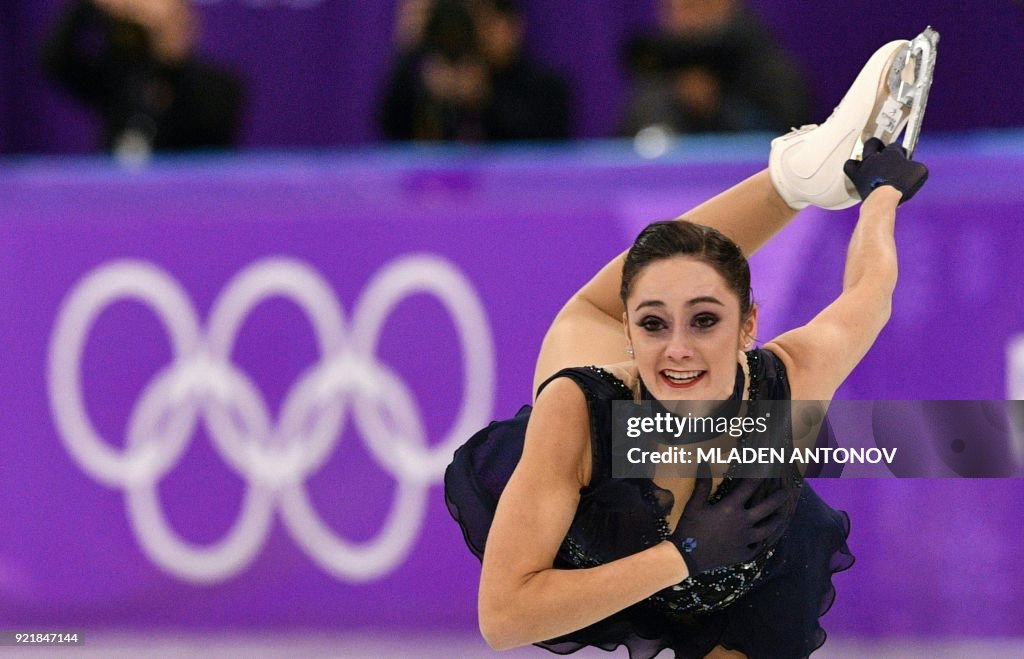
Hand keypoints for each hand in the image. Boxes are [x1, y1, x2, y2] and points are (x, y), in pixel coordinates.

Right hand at [669, 477, 788, 576]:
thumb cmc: (690, 527)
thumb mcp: (694, 504)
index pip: (749, 488)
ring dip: (777, 521)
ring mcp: (745, 540)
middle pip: (767, 509)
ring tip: (783, 514)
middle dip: (778, 498)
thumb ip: (702, 485)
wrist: (687, 556)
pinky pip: (756, 548)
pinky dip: (760, 543)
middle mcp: (743, 523)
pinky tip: (762, 540)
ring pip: (768, 529)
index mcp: (732, 508)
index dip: (759, 477)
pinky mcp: (742, 554)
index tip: (768, 469)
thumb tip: (704, 463)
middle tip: (786, 491)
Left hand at [844, 137, 928, 203]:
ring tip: (867, 162)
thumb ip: (916, 165)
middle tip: (882, 152)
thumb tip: (914, 166)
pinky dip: (853, 168)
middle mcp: (876, 156)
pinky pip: (849, 167)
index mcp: (892, 152)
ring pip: (859, 153)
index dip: (898, 151)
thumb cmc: (902, 185)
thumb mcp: (920, 172)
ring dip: (863, 156)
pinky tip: (857, 172)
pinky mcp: (856, 176)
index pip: (895, 146)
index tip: (901, 158)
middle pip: (873, 143)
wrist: (884, 197)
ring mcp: (864, 165)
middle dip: (877, 145)